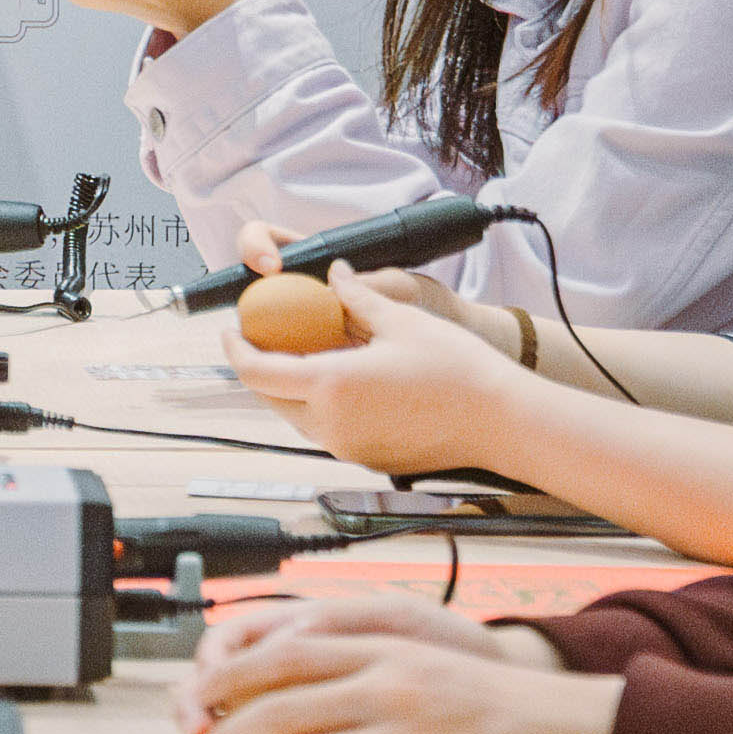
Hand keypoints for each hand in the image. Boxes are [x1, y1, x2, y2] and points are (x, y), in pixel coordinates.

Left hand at [179, 603, 616, 733]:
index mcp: (388, 641)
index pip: (287, 647)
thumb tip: (288, 689)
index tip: (197, 696)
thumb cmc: (494, 703)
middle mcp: (392, 676)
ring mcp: (408, 726)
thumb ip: (362, 671)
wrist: (573, 726)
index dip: (231, 672)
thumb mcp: (424, 662)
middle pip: (281, 695)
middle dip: (227, 727)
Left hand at [230, 257, 536, 472]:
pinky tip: (341, 382)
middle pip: (270, 398)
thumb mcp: (402, 320)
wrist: (501, 421)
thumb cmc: (458, 371)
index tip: (231, 332)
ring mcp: (348, 447)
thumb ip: (358, 297)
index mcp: (331, 385)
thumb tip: (336, 275)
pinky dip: (321, 406)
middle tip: (264, 340)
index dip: (235, 350)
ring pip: (297, 417)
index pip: (256, 372)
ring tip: (303, 357)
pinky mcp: (366, 458)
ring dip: (291, 389)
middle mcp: (331, 424)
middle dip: (259, 369)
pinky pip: (327, 431)